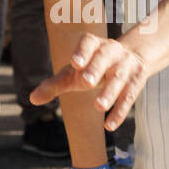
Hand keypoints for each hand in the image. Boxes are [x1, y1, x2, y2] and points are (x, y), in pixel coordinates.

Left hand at [30, 34, 148, 130]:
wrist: (131, 57)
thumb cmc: (93, 66)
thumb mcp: (73, 73)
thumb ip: (54, 84)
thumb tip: (32, 99)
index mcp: (93, 45)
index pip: (88, 43)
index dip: (82, 52)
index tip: (74, 63)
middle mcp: (111, 51)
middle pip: (104, 58)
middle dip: (95, 69)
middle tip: (85, 82)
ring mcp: (126, 65)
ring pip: (118, 79)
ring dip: (109, 92)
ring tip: (98, 107)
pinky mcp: (136, 81)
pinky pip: (128, 97)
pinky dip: (119, 111)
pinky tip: (109, 125)